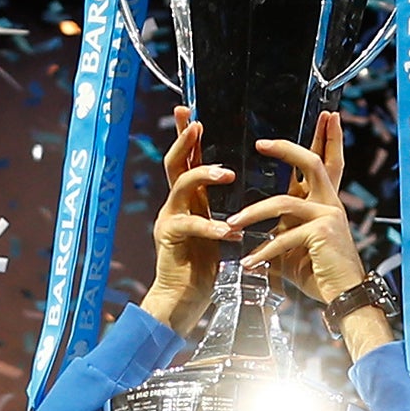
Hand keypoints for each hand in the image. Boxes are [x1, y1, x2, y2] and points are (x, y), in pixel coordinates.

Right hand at [139, 106, 238, 336]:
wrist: (183, 300)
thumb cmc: (202, 268)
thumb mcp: (216, 229)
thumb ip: (219, 208)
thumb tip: (239, 186)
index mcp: (188, 200)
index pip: (187, 159)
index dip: (187, 135)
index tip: (190, 111)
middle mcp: (175, 204)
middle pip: (175, 163)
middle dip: (185, 140)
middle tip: (198, 123)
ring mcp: (170, 220)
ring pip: (181, 185)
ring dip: (204, 175)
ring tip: (228, 173)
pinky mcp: (171, 240)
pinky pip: (189, 225)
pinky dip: (212, 226)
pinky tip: (230, 231)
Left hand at [229, 111, 366, 303]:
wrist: (342, 296)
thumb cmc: (318, 271)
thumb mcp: (294, 244)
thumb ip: (279, 228)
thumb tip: (251, 226)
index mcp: (325, 202)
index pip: (327, 163)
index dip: (326, 138)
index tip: (324, 116)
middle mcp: (330, 203)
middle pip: (311, 163)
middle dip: (287, 149)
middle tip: (262, 143)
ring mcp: (328, 216)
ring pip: (283, 202)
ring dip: (253, 213)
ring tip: (231, 223)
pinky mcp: (322, 234)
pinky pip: (284, 236)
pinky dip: (263, 251)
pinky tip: (249, 262)